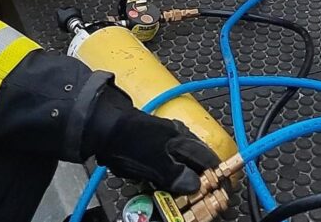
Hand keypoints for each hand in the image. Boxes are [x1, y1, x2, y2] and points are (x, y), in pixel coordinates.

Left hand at [85, 86, 219, 193]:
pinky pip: (165, 162)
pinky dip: (167, 174)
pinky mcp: (147, 143)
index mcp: (181, 139)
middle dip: (201, 179)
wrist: (99, 124)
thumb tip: (194, 185)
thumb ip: (175, 174)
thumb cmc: (126, 138)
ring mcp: (162, 138)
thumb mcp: (153, 162)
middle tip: (203, 196)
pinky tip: (160, 181)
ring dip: (184, 177)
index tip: (221, 191)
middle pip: (196, 161)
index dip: (217, 175)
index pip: (208, 159)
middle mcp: (176, 136)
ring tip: (184, 193)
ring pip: (181, 162)